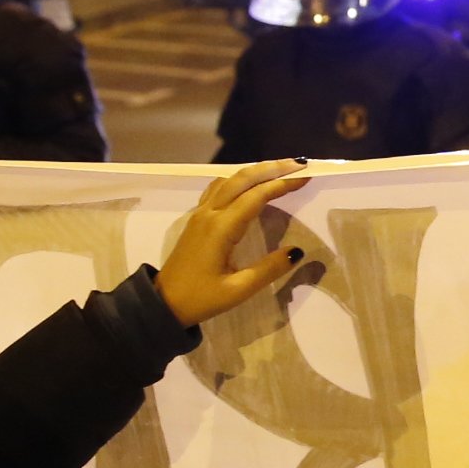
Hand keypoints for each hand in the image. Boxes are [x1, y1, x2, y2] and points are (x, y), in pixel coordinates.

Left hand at [159, 160, 311, 327]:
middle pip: (241, 179)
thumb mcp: (238, 290)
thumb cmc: (200, 298)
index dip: (281, 185)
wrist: (163, 302)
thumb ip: (269, 269)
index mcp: (221, 228)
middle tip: (298, 164)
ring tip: (279, 170)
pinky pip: (218, 189)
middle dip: (271, 168)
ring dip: (254, 171)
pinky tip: (248, 185)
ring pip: (229, 180)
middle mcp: (210, 213)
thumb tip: (296, 251)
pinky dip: (238, 180)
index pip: (256, 196)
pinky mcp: (196, 219)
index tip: (305, 178)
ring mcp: (200, 213)